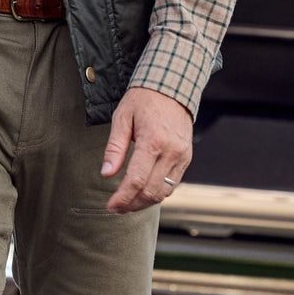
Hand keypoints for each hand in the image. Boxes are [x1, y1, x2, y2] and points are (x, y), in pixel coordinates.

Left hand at [101, 88, 192, 213]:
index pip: (137, 180)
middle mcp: (171, 151)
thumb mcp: (122, 117)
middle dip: (132, 204)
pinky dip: (158, 192)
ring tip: (128, 203)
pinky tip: (144, 192)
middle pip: (151, 191)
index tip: (111, 206)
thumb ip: (114, 148)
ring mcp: (182, 156)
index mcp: (153, 141)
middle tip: (116, 207)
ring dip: (145, 202)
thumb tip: (106, 173)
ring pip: (164, 192)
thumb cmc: (143, 100)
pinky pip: (173, 184)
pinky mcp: (187, 158)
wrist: (172, 87)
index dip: (123, 197)